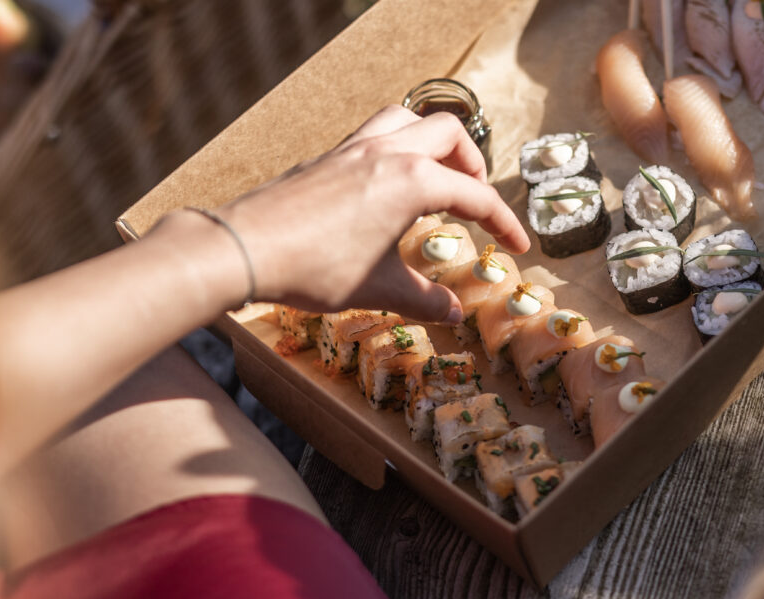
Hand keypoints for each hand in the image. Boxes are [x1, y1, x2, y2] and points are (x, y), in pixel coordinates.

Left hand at [212, 105, 529, 323]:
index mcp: (411, 181)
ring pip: (409, 121)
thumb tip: (453, 313)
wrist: (245, 248)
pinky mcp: (327, 157)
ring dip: (433, 143)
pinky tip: (388, 187)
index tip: (518, 248)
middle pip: (449, 135)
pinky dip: (397, 149)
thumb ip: (422, 298)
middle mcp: (387, 152)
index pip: (475, 197)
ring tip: (437, 179)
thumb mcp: (377, 289)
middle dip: (473, 166)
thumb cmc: (313, 268)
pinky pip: (375, 135)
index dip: (504, 224)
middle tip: (476, 202)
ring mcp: (353, 148)